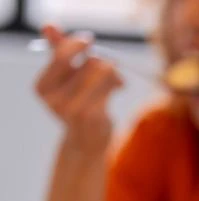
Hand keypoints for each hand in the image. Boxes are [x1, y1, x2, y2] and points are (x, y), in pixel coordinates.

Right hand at [35, 25, 121, 153]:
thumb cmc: (79, 103)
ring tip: (117, 78)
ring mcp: (71, 108)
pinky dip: (117, 82)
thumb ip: (59, 51)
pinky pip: (109, 86)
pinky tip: (120, 86)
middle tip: (111, 61)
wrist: (88, 140)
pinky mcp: (90, 115)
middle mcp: (52, 99)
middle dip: (101, 59)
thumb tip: (49, 26)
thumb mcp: (67, 77)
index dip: (77, 44)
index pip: (61, 55)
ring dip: (113, 71)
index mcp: (42, 87)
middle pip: (87, 63)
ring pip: (101, 72)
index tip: (89, 41)